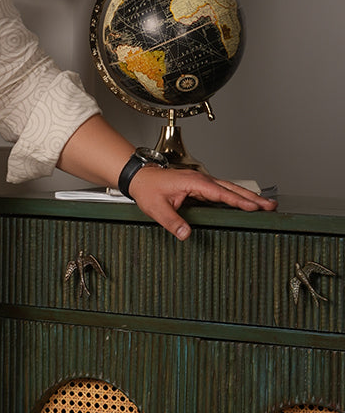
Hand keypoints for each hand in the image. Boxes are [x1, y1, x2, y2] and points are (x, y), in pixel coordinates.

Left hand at [128, 165, 276, 239]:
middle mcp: (202, 180)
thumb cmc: (148, 190)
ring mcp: (203, 182)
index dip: (238, 201)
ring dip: (249, 196)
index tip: (254, 207)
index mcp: (194, 182)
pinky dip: (237, 196)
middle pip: (233, 189)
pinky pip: (223, 191)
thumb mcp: (157, 208)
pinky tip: (247, 203)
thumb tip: (185, 234)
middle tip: (271, 206)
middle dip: (253, 198)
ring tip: (266, 205)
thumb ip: (172, 221)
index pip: (221, 193)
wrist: (141, 178)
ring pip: (230, 189)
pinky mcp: (202, 186)